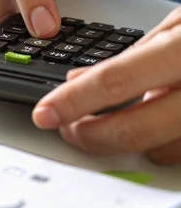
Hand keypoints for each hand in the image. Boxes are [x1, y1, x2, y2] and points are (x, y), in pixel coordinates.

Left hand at [32, 6, 180, 164]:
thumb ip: (131, 57)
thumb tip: (79, 80)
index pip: (116, 81)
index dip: (73, 101)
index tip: (45, 114)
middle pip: (135, 129)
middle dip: (90, 134)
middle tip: (70, 128)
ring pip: (162, 150)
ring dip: (129, 139)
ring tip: (114, 118)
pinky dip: (163, 141)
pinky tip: (155, 119)